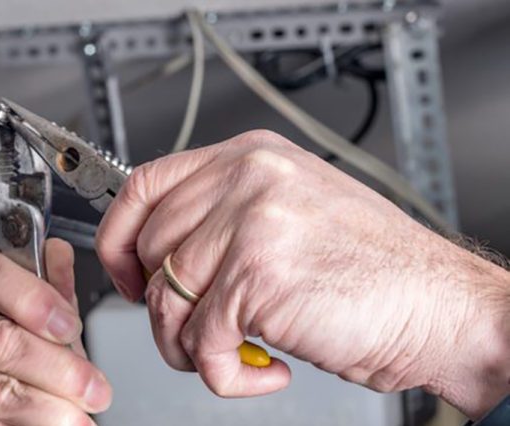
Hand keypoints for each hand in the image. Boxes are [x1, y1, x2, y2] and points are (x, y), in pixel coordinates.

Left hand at [96, 130, 509, 417]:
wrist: (441, 306)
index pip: (144, 186)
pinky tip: (268, 369)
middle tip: (197, 331)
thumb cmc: (375, 270)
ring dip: (192, 347)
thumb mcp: (292, 210)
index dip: (120, 238)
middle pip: (149, 250)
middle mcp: (246, 180)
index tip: (127, 276)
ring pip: (165, 300)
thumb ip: (225, 215)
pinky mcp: (256, 278)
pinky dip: (226, 376)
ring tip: (234, 354)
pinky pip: (201, 343)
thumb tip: (159, 253)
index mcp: (249, 157)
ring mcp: (249, 224)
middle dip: (161, 307)